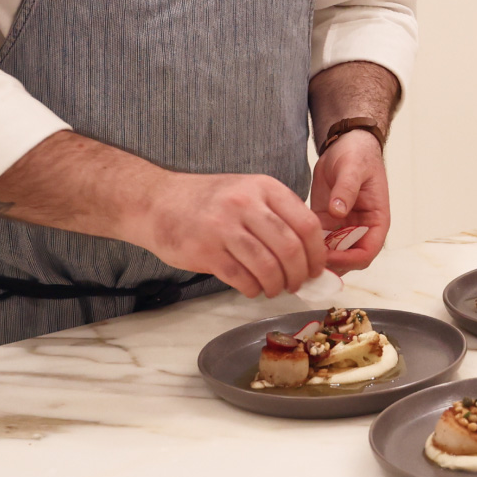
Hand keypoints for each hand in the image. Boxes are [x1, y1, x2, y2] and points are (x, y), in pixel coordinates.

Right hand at [135, 172, 326, 298]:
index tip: (317, 267)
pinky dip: (253, 289)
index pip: (306, 223)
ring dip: (277, 285)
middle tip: (298, 283)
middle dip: (300, 273)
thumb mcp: (249, 191)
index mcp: (265, 188)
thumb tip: (309, 250)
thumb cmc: (211, 200)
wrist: (159, 201)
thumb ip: (278, 213)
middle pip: (289, 248)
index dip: (316, 252)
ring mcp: (224, 227)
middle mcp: (246, 204)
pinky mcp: (205, 251)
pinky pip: (240, 278)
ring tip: (276, 288)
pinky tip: (254, 289)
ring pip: (267, 266)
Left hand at [309, 129, 389, 272]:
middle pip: (348, 260)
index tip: (326, 256)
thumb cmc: (358, 154)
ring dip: (316, 257)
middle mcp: (361, 228)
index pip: (367, 253)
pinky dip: (306, 244)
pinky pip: (317, 241)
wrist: (345, 143)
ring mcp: (343, 227)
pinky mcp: (327, 222)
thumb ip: (347, 189)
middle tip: (304, 260)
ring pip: (331, 255)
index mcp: (376, 220)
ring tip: (295, 253)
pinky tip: (292, 240)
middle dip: (329, 264)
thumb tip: (339, 211)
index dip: (348, 260)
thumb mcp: (353, 167)